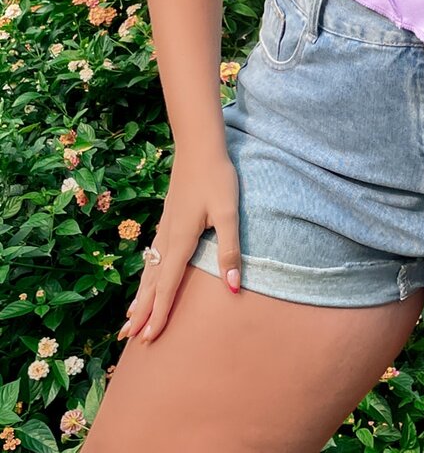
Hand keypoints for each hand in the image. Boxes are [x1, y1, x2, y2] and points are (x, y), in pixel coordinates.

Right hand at [116, 149, 241, 345]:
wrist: (199, 146)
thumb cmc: (217, 177)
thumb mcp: (229, 213)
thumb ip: (229, 250)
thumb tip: (233, 287)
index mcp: (181, 240)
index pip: (168, 286)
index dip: (159, 313)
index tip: (148, 338)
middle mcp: (167, 238)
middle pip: (152, 283)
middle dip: (141, 312)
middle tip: (128, 338)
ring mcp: (165, 228)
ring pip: (149, 270)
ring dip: (141, 296)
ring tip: (131, 318)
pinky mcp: (169, 218)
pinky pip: (153, 256)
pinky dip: (147, 275)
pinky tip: (147, 277)